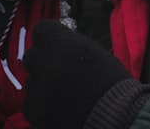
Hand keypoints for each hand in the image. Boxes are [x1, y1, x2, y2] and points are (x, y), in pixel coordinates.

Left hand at [23, 20, 142, 128]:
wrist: (119, 118)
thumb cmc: (112, 84)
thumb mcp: (94, 53)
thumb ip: (71, 45)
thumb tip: (57, 44)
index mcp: (63, 43)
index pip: (41, 31)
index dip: (48, 41)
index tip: (55, 49)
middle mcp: (47, 62)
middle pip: (31, 57)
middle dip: (42, 65)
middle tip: (58, 76)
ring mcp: (39, 87)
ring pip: (31, 82)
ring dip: (42, 87)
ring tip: (65, 97)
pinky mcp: (35, 111)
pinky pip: (31, 105)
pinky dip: (43, 108)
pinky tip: (61, 110)